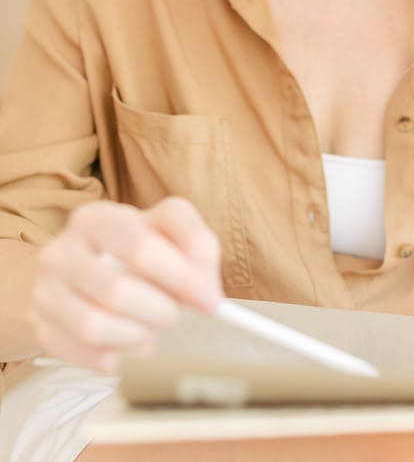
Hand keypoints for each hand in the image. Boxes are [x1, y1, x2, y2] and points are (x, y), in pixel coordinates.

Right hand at [29, 196, 222, 373]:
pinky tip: (130, 346)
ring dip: (137, 337)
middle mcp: (62, 250)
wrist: (86, 270)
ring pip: (93, 326)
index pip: (138, 244)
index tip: (210, 300)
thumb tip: (206, 289)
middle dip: (159, 310)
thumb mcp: (169, 230)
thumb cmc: (136, 249)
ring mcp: (45, 290)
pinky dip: (116, 357)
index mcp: (96, 218)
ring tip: (153, 331)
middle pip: (114, 290)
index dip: (180, 276)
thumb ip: (197, 245)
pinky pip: (81, 354)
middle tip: (176, 315)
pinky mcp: (40, 327)